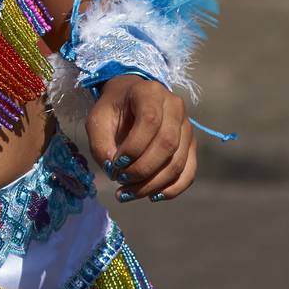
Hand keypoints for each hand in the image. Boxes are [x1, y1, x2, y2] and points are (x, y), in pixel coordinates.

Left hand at [85, 74, 196, 201]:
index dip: (134, 147)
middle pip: (167, 144)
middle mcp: (174, 106)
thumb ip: (101, 144)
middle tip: (120, 180)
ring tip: (128, 192)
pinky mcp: (191, 145)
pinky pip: (188, 172)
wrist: (130, 100)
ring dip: (153, 184)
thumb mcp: (98, 120)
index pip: (150, 121)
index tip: (115, 163)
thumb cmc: (113, 109)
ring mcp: (187, 126)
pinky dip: (172, 189)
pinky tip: (152, 196)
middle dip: (142, 169)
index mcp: (150, 93)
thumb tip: (114, 171)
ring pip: (177, 162)